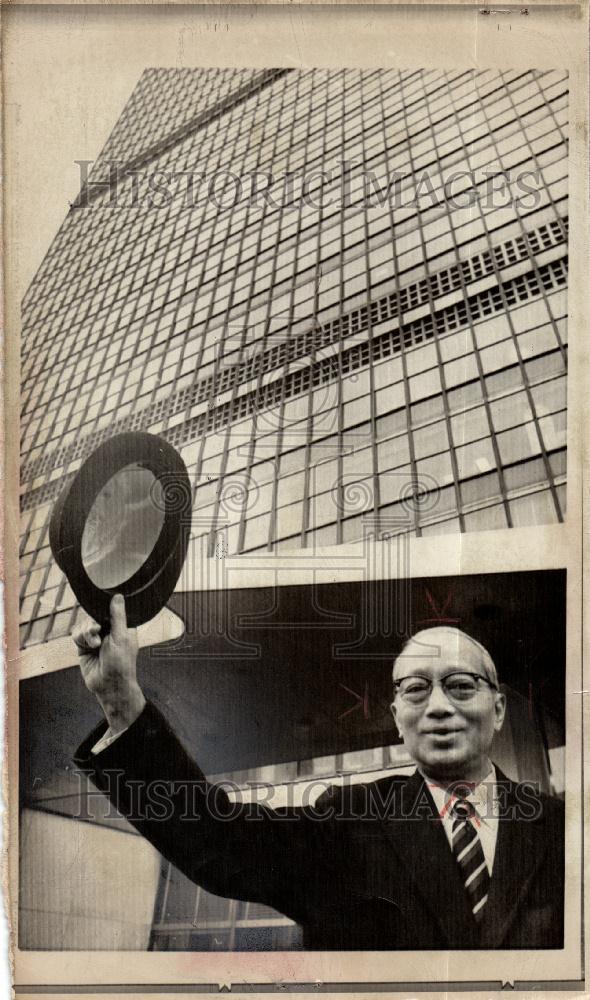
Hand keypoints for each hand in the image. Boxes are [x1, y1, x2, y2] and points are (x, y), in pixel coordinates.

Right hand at [73, 594, 144, 733]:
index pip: (109, 610)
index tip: (101, 616)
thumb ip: (117, 616)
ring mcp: (96, 639)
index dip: (102, 610)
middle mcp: (108, 631)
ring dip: (86, 633)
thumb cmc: (120, 663)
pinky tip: (88, 647)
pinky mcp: (84, 647)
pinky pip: (76, 635)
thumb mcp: (121, 637)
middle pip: (92, 615)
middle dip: (92, 624)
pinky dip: (80, 639)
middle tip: (97, 631)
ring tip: (94, 645)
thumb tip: (117, 596)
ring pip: (83, 625)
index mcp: (121, 627)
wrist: (108, 686)